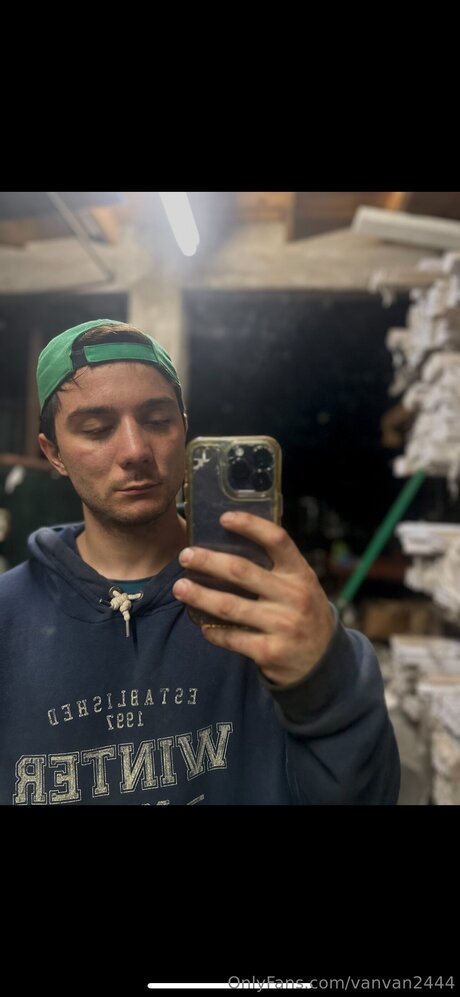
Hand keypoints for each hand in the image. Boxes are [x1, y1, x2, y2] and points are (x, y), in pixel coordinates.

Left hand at [172, 511, 334, 686]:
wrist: (324, 663)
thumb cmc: (304, 614)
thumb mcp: (301, 586)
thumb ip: (277, 569)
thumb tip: (230, 545)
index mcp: (301, 574)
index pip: (277, 540)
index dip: (250, 525)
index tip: (224, 518)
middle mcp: (293, 597)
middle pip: (242, 571)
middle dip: (208, 561)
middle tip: (185, 556)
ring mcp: (282, 625)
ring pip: (229, 606)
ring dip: (199, 595)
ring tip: (179, 588)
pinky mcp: (269, 651)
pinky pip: (231, 638)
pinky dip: (213, 631)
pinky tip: (202, 625)